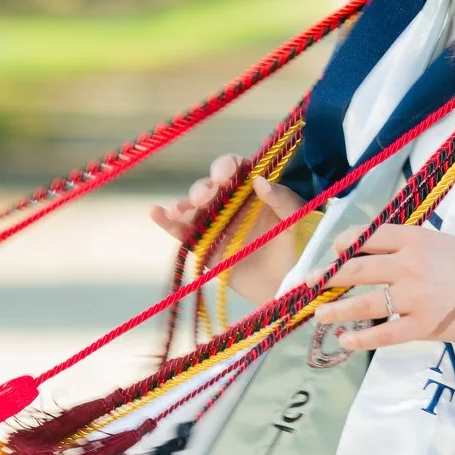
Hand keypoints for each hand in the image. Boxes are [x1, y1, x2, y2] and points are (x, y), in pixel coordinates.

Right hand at [150, 153, 307, 306]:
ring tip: (179, 209)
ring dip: (183, 204)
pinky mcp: (205, 247)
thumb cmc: (298, 250)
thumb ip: (283, 200)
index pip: (236, 169)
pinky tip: (155, 213)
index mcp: (254, 191)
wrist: (289, 288)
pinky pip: (183, 233)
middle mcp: (232, 204)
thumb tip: (258, 180)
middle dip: (204, 188)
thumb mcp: (298, 221)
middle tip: (205, 198)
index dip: (226, 166)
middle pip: (210, 187)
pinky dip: (167, 223)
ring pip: (193, 208)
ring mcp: (216, 225)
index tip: (226, 175)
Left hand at [318, 225, 454, 349]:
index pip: (366, 237)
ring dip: (335, 310)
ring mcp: (415, 297)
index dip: (342, 245)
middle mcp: (410, 265)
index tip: (331, 254)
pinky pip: (383, 333)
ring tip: (319, 315)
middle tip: (309, 284)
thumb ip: (403, 242)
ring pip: (363, 303)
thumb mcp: (436, 241)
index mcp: (413, 238)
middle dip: (327, 277)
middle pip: (355, 269)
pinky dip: (360, 338)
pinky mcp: (422, 326)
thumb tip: (362, 248)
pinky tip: (345, 340)